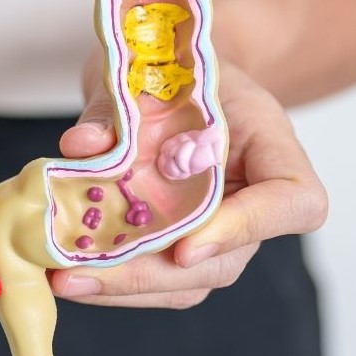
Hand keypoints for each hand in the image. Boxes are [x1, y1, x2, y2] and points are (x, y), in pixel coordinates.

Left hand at [52, 60, 327, 307]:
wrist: (171, 69)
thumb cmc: (173, 68)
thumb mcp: (148, 70)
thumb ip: (116, 108)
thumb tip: (82, 146)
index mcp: (272, 146)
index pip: (293, 202)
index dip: (246, 229)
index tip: (185, 246)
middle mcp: (253, 199)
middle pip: (225, 261)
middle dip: (149, 275)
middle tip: (81, 274)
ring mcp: (219, 229)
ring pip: (186, 280)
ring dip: (122, 288)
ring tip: (62, 280)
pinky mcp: (180, 242)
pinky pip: (155, 276)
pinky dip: (110, 280)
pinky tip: (63, 274)